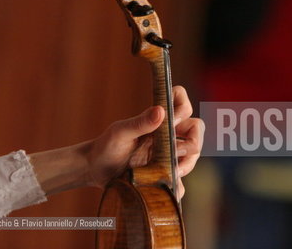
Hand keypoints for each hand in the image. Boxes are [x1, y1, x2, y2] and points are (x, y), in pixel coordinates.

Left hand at [30, 86, 204, 197]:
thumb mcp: (120, 133)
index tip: (173, 122)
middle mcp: (168, 134)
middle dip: (192, 143)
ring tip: (170, 172)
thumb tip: (161, 111)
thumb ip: (140, 122)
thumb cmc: (106, 146)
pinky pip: (181, 181)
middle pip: (196, 131)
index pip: (182, 104)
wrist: (95, 170)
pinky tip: (164, 187)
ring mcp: (168, 155)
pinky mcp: (165, 174)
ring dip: (186, 164)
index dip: (183, 110)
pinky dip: (177, 186)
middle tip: (175, 153)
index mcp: (159, 120)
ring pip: (193, 155)